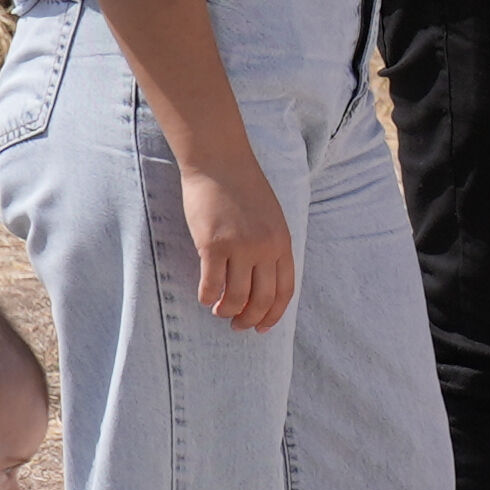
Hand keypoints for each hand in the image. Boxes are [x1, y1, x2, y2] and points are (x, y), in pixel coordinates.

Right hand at [179, 150, 297, 330]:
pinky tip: (204, 297)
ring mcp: (240, 247)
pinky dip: (206, 297)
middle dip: (249, 319)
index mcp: (282, 242)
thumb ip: (270, 247)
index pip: (285, 291)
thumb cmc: (243, 188)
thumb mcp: (270, 217)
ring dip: (226, 311)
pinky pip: (211, 285)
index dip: (274, 314)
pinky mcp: (213, 245)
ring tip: (218, 311)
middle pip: (262, 300)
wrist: (220, 162)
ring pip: (235, 298)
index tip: (262, 327)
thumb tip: (260, 282)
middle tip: (237, 326)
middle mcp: (265, 248)